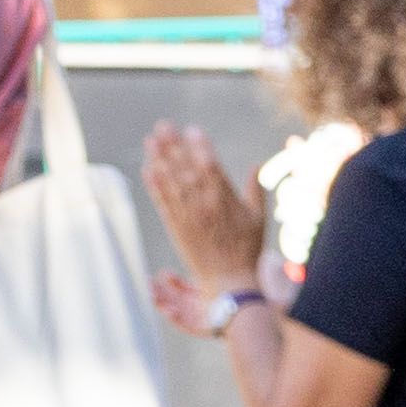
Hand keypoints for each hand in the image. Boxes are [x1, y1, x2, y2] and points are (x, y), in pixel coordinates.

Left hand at [139, 120, 264, 289]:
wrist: (229, 280)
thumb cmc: (247, 249)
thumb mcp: (258, 218)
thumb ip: (254, 190)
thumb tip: (254, 165)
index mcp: (226, 201)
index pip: (211, 167)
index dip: (200, 147)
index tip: (192, 129)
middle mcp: (205, 205)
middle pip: (186, 169)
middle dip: (174, 146)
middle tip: (163, 126)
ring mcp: (188, 216)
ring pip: (171, 182)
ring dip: (159, 160)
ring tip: (151, 141)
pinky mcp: (176, 227)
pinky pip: (163, 202)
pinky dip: (154, 186)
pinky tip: (147, 169)